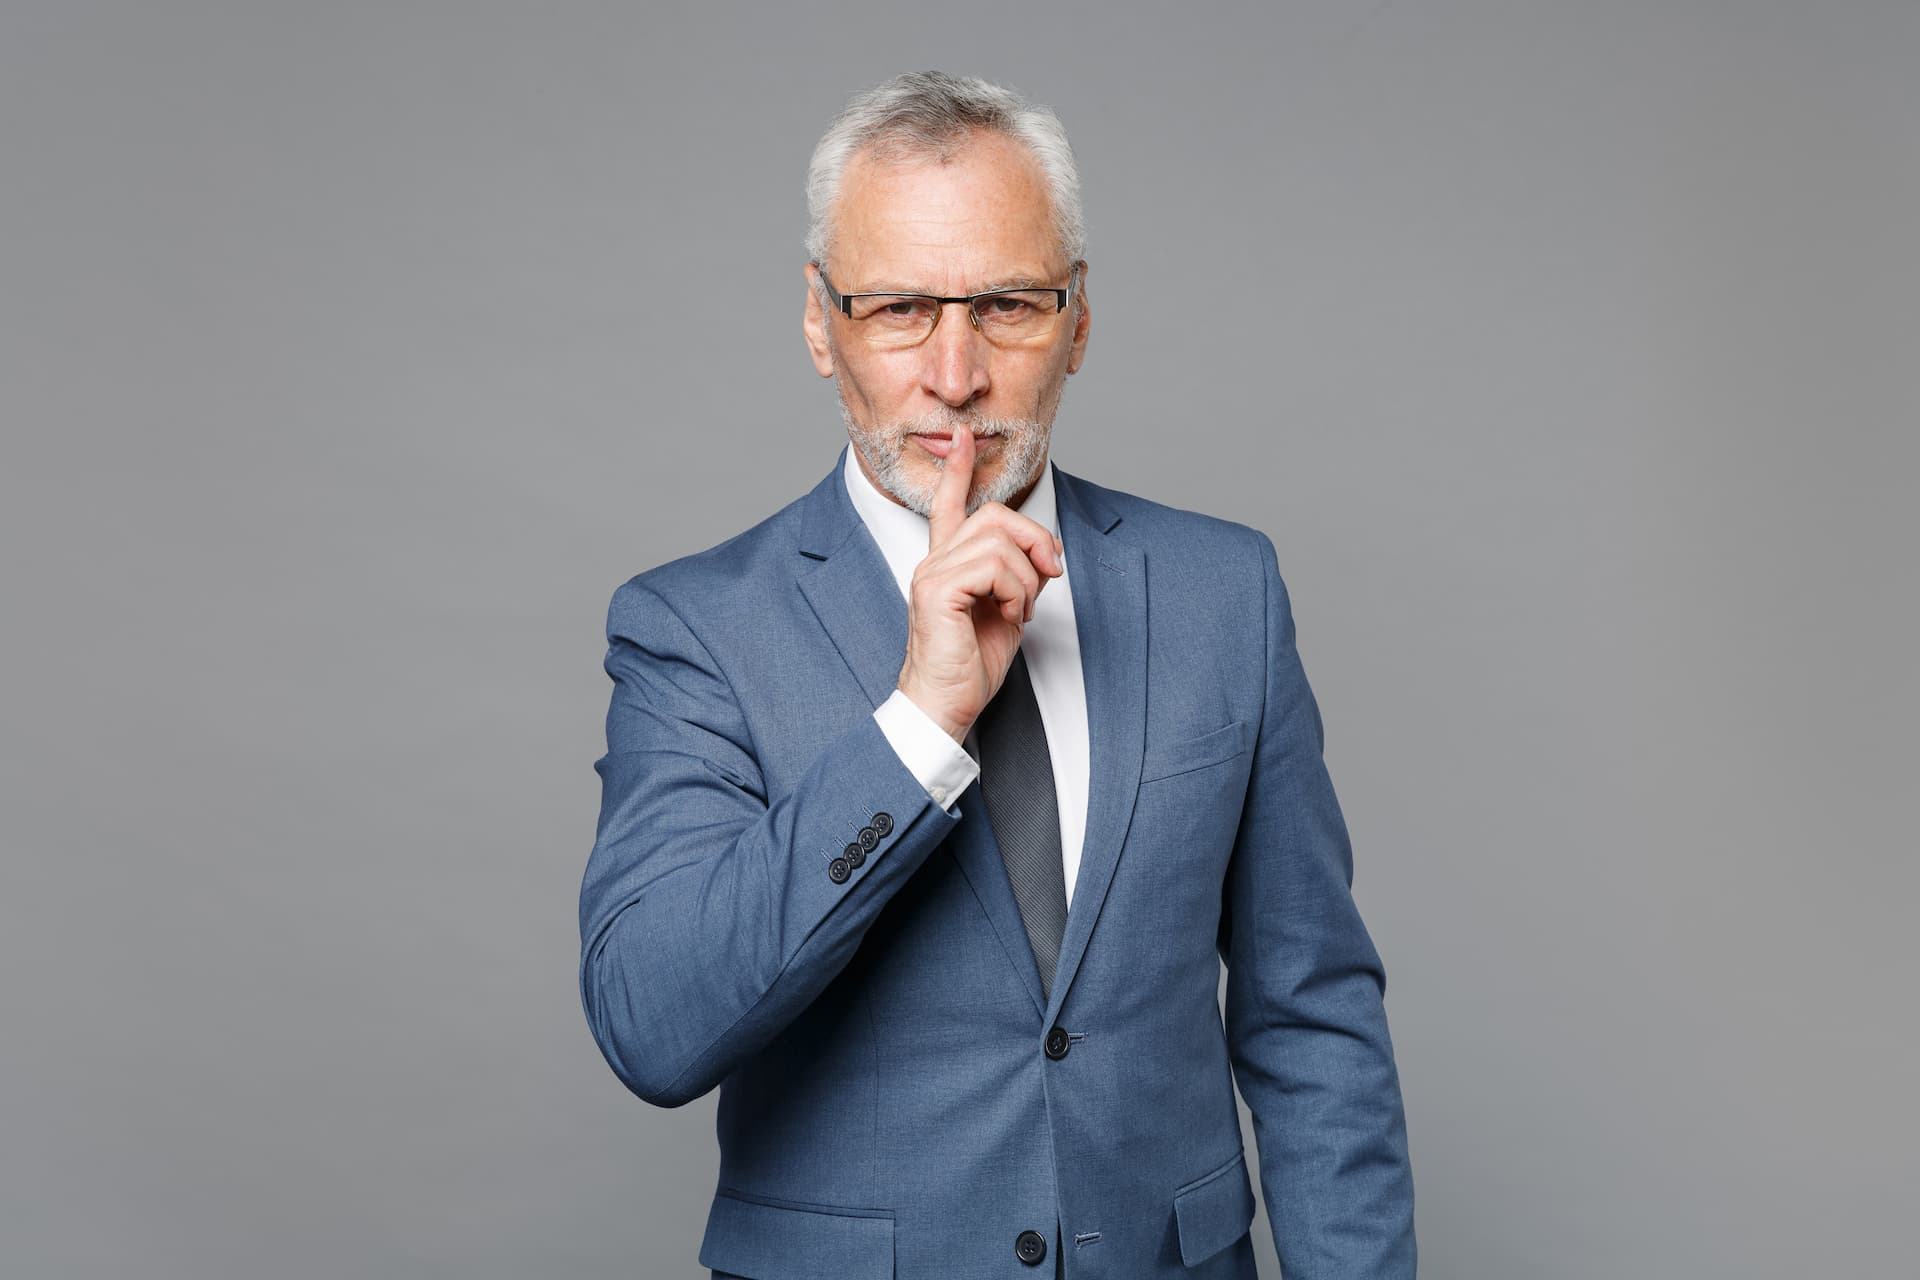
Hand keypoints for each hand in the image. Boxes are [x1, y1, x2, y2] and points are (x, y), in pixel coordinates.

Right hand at [896, 427, 1065, 742]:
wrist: (944, 705)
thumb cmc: (970, 667)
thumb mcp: (1009, 612)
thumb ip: (1022, 576)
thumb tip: (1044, 554)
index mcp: (948, 564)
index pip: (950, 505)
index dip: (959, 470)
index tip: (964, 436)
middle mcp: (935, 560)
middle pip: (996, 515)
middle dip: (1036, 541)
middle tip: (1050, 575)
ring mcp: (932, 572)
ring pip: (1001, 541)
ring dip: (1027, 579)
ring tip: (1019, 611)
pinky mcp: (937, 589)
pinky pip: (995, 567)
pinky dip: (1016, 592)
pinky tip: (1010, 616)